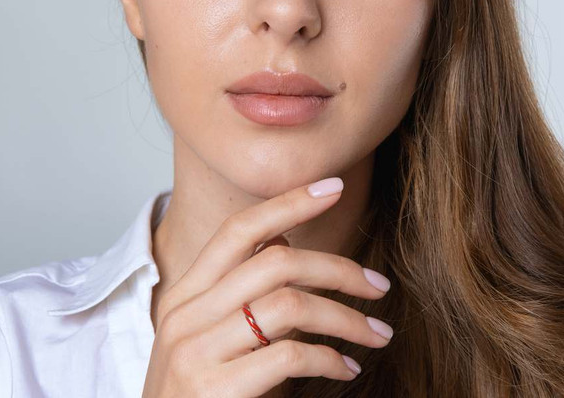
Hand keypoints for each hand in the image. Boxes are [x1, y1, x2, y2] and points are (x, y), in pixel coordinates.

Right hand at [141, 177, 392, 396]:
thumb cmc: (200, 392)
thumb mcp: (209, 333)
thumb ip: (243, 286)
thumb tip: (285, 239)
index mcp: (185, 292)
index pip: (240, 229)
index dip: (290, 201)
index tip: (335, 187)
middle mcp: (185, 314)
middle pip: (276, 262)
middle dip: (338, 269)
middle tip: (378, 286)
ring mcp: (195, 353)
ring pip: (290, 305)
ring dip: (346, 317)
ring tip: (377, 333)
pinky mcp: (215, 392)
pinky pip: (289, 356)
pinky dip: (330, 359)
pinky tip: (347, 368)